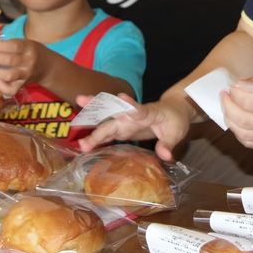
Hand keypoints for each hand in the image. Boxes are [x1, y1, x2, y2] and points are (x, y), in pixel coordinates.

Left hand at [0, 38, 47, 95]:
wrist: (47, 66)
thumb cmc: (31, 51)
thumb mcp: (25, 43)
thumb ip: (8, 44)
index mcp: (29, 48)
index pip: (15, 46)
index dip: (0, 46)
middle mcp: (28, 62)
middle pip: (9, 60)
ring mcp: (25, 75)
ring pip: (9, 75)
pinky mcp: (22, 85)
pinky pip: (12, 90)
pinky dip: (2, 87)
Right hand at [76, 94, 193, 161]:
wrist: (171, 112)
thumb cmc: (175, 120)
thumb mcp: (176, 132)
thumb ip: (168, 143)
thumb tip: (165, 156)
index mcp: (146, 112)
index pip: (137, 108)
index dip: (129, 103)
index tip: (120, 96)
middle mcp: (132, 114)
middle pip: (113, 112)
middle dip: (97, 110)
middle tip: (80, 100)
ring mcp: (125, 121)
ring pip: (106, 122)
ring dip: (92, 127)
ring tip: (76, 135)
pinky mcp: (122, 129)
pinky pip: (107, 133)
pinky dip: (97, 138)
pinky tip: (85, 146)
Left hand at [223, 68, 252, 148]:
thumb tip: (238, 85)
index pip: (249, 102)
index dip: (235, 93)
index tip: (232, 87)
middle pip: (243, 120)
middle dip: (228, 107)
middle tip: (224, 96)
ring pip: (243, 134)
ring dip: (230, 120)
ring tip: (227, 108)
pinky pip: (250, 143)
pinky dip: (238, 133)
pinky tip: (236, 121)